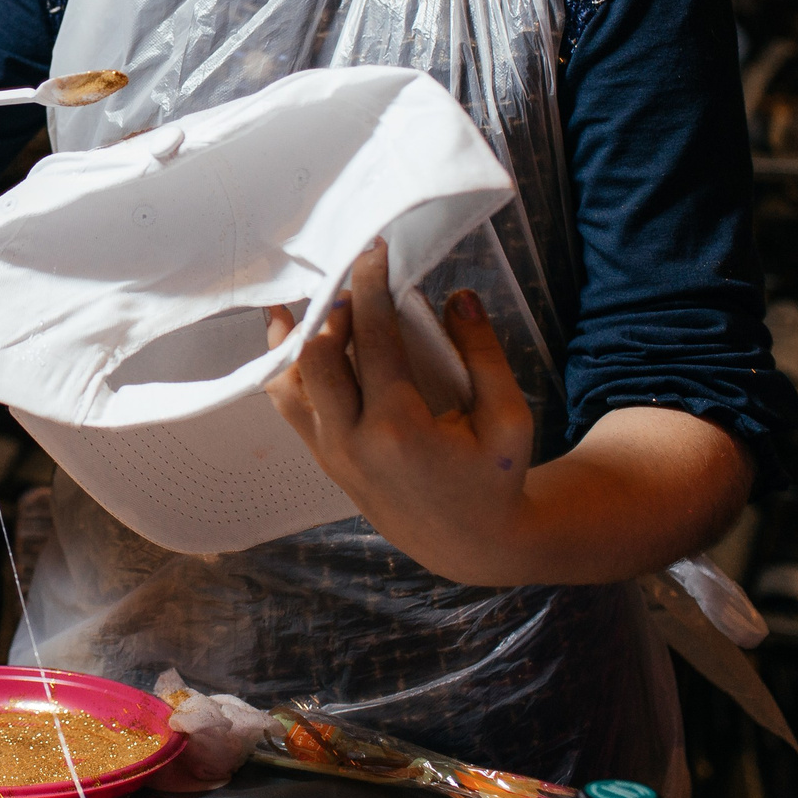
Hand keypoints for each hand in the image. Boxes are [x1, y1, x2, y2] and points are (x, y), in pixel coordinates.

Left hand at [262, 237, 537, 586]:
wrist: (471, 546)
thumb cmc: (496, 479)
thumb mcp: (509, 418)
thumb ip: (484, 355)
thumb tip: (458, 296)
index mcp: (400, 429)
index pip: (373, 339)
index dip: (371, 287)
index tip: (373, 251)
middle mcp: (353, 440)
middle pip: (315, 354)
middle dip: (333, 308)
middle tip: (357, 283)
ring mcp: (331, 453)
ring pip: (287, 382)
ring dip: (297, 336)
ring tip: (312, 301)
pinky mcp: (324, 459)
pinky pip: (290, 406)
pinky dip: (287, 367)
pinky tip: (295, 336)